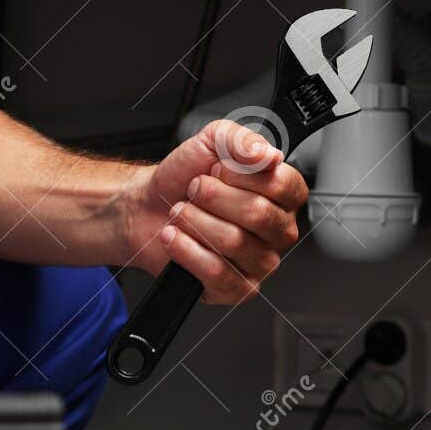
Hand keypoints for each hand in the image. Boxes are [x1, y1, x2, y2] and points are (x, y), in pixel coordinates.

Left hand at [122, 118, 306, 302]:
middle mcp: (278, 230)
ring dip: (194, 221)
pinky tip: (175, 237)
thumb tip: (268, 155)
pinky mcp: (238, 288)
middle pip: (258, 214)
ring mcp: (261, 262)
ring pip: (234, 242)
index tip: (219, 168)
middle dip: (213, 197)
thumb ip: (242, 140)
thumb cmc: (184, 179)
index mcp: (282, 195)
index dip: (243, 175)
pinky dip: (186, 250)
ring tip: (181, 213)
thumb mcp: (212, 141)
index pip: (282, 185)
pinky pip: (217, 272)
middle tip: (195, 190)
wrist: (148, 207)